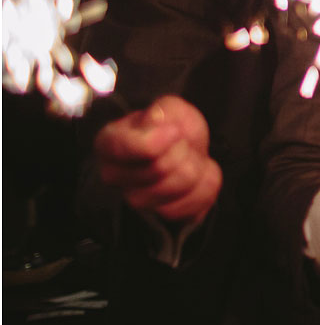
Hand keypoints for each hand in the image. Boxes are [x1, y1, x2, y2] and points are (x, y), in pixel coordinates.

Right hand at [94, 95, 221, 224]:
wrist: (189, 150)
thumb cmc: (173, 128)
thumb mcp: (170, 108)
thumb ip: (163, 110)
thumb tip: (156, 120)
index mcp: (109, 143)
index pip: (125, 147)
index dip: (156, 140)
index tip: (174, 131)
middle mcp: (114, 175)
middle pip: (158, 168)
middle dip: (183, 151)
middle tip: (184, 145)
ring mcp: (136, 200)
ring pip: (178, 186)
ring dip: (196, 167)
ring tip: (191, 159)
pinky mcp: (162, 216)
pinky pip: (191, 206)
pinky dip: (205, 186)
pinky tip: (198, 175)